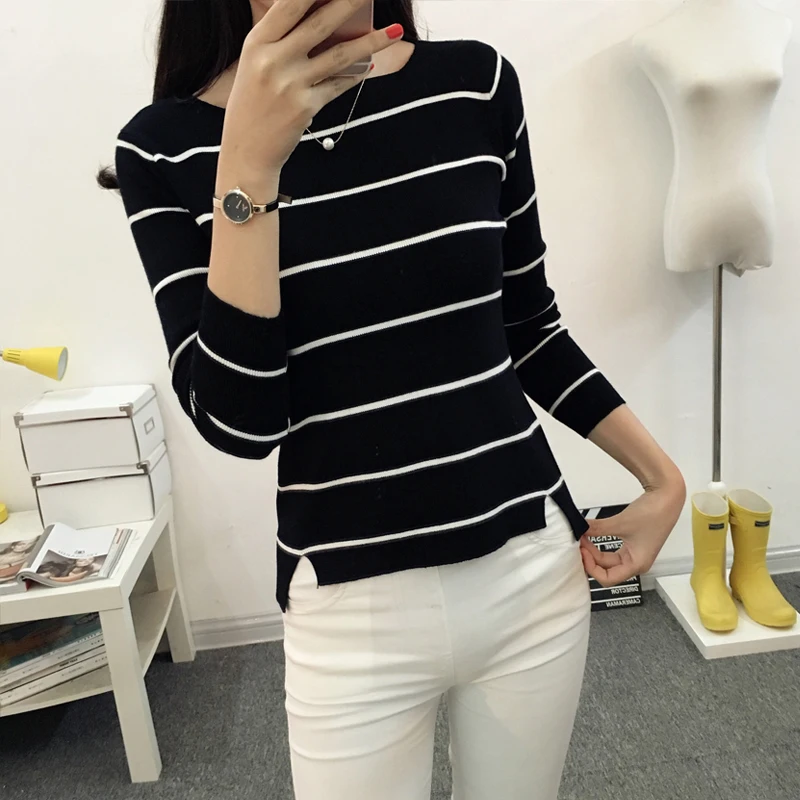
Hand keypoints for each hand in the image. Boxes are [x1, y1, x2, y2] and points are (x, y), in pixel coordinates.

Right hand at [222, 0, 404, 179]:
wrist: (246, 150)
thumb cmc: (252, 102)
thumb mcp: (255, 63)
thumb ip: (280, 40)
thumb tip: (324, 16)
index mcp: (257, 43)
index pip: (290, 5)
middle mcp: (273, 60)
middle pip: (320, 23)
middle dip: (350, 2)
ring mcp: (291, 85)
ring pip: (339, 55)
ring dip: (371, 41)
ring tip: (395, 30)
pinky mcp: (306, 107)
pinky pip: (338, 85)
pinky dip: (355, 75)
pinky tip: (369, 66)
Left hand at [579, 469, 684, 587]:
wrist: (667, 497)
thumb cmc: (652, 513)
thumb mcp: (620, 523)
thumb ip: (597, 529)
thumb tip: (579, 530)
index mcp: (637, 565)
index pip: (608, 579)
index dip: (592, 568)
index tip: (582, 552)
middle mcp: (636, 563)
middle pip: (606, 570)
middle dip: (590, 558)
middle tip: (578, 543)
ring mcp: (634, 553)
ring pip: (608, 560)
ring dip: (594, 551)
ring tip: (583, 538)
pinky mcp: (632, 543)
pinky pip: (612, 549)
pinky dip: (600, 544)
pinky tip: (591, 535)